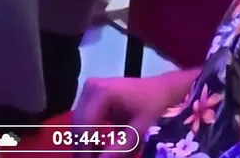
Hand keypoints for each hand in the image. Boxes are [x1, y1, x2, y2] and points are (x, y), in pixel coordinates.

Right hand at [76, 75, 192, 157]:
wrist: (161, 90)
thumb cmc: (155, 106)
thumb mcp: (141, 130)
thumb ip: (121, 148)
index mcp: (101, 93)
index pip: (85, 126)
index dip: (85, 150)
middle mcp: (90, 88)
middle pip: (78, 126)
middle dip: (84, 149)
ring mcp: (89, 90)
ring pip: (79, 124)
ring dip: (86, 144)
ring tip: (98, 156)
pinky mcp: (91, 96)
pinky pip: (84, 120)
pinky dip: (90, 136)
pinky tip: (99, 148)